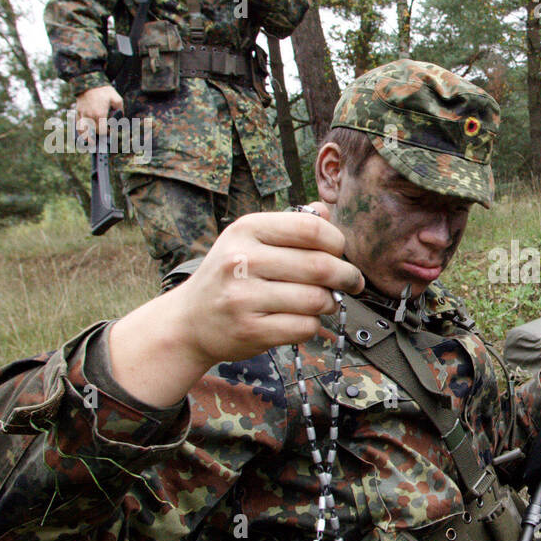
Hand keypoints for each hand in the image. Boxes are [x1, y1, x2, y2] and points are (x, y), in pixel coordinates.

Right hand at [75, 84, 123, 142]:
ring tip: (90, 143)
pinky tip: (83, 136)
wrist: (89, 81)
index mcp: (100, 114)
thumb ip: (120, 110)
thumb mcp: (117, 99)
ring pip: (83, 130)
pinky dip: (81, 131)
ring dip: (87, 137)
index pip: (102, 131)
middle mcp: (90, 116)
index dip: (107, 133)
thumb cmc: (104, 91)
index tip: (109, 131)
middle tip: (101, 139)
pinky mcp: (78, 111)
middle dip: (97, 136)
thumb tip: (120, 119)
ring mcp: (82, 114)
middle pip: (93, 132)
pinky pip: (78, 124)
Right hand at [108, 203, 364, 406]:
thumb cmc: (228, 276)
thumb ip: (289, 224)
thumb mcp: (249, 240)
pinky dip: (312, 325)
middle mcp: (241, 260)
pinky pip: (304, 327)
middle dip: (346, 276)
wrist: (189, 321)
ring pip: (316, 299)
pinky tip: (302, 319)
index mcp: (246, 230)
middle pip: (320, 265)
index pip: (311, 228)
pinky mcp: (251, 330)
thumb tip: (325, 210)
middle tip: (352, 282)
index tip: (341, 252)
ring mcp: (243, 298)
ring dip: (329, 303)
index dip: (337, 241)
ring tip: (324, 302)